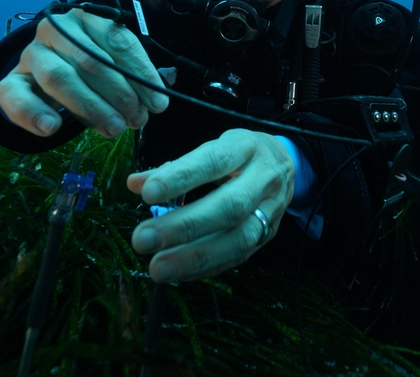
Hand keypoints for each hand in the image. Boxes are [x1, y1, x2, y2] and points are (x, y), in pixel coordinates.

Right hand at [0, 9, 168, 137]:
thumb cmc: (86, 70)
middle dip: (120, 94)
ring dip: (90, 107)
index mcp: (84, 19)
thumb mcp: (112, 65)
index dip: (141, 73)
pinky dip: (33, 113)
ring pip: (59, 78)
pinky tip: (52, 128)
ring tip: (113, 128)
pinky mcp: (9, 81)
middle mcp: (54, 30)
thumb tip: (162, 94)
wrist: (41, 78)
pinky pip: (15, 96)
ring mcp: (30, 55)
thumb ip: (134, 76)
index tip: (159, 104)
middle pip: (90, 61)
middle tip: (137, 120)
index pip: (117, 41)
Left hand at [127, 129, 295, 282]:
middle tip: (144, 240)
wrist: (285, 163)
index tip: (147, 194)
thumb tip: (135, 184)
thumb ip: (175, 167)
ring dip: (195, 257)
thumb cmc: (239, 154)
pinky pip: (240, 256)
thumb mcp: (212, 147)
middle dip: (185, 226)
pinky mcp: (270, 235)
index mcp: (247, 147)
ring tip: (159, 267)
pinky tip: (180, 273)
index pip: (215, 161)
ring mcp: (272, 210)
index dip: (182, 177)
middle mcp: (265, 178)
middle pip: (230, 206)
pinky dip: (207, 267)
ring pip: (239, 238)